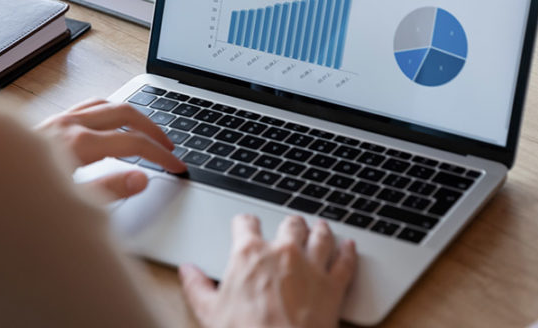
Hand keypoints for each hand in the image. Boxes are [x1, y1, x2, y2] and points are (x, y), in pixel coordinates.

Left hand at [36, 99, 185, 199]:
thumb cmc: (18, 198)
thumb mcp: (69, 201)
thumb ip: (109, 189)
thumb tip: (142, 178)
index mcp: (79, 144)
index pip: (134, 143)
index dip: (160, 155)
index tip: (177, 167)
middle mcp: (70, 125)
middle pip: (126, 113)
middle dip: (154, 129)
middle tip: (170, 146)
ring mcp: (59, 119)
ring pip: (108, 103)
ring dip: (134, 115)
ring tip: (150, 131)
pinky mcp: (50, 122)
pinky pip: (89, 105)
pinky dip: (110, 110)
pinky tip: (113, 122)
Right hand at [180, 214, 356, 327]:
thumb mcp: (210, 313)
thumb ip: (198, 287)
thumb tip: (188, 272)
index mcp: (249, 254)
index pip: (246, 224)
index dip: (245, 224)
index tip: (245, 227)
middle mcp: (283, 252)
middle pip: (290, 224)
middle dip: (289, 225)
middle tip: (290, 227)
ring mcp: (311, 266)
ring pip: (320, 236)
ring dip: (320, 230)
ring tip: (320, 228)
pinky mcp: (333, 285)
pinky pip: (345, 261)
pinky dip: (348, 252)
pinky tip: (349, 247)